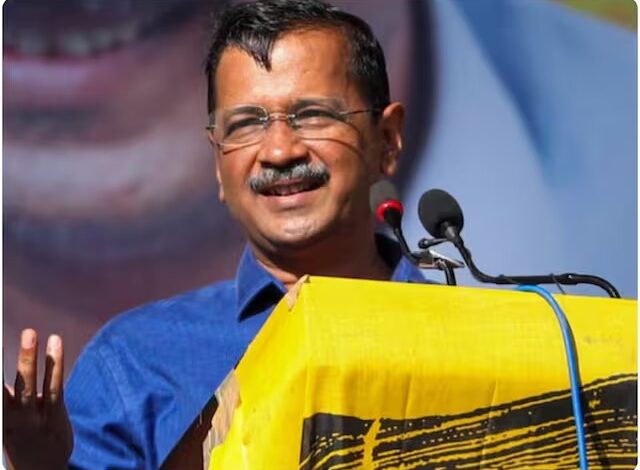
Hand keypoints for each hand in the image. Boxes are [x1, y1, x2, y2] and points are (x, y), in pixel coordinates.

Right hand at [4, 329, 72, 469]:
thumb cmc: (21, 443)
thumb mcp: (5, 424)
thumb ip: (4, 400)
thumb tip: (5, 382)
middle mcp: (10, 418)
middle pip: (7, 387)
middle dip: (12, 360)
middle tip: (18, 335)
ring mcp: (33, 418)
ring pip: (30, 385)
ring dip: (29, 357)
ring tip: (29, 333)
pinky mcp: (53, 415)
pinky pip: (54, 387)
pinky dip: (54, 365)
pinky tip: (55, 345)